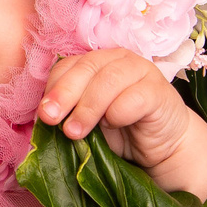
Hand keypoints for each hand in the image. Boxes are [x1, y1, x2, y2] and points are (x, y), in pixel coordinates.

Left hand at [38, 48, 206, 196]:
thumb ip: (68, 114)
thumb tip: (44, 118)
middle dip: (65, 94)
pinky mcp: (159, 91)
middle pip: (86, 68)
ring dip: (88, 107)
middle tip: (52, 119)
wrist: (162, 147)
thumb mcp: (87, 121)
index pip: (67, 66)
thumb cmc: (121, 132)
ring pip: (109, 80)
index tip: (43, 113)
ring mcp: (142, 71)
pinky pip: (134, 97)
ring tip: (75, 132)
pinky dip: (119, 112)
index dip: (53, 88)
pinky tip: (114, 124)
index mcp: (96, 63)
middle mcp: (118, 60)